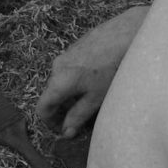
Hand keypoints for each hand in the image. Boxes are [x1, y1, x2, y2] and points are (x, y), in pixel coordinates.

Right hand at [36, 5, 149, 137]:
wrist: (125, 35)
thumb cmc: (112, 69)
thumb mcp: (96, 99)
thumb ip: (78, 116)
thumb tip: (66, 133)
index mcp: (58, 82)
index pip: (42, 107)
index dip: (51, 123)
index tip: (64, 131)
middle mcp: (56, 67)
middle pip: (52, 94)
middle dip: (64, 109)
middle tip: (82, 119)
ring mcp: (65, 55)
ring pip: (62, 81)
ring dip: (72, 95)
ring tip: (94, 100)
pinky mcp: (76, 47)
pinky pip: (70, 69)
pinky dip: (77, 80)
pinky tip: (98, 81)